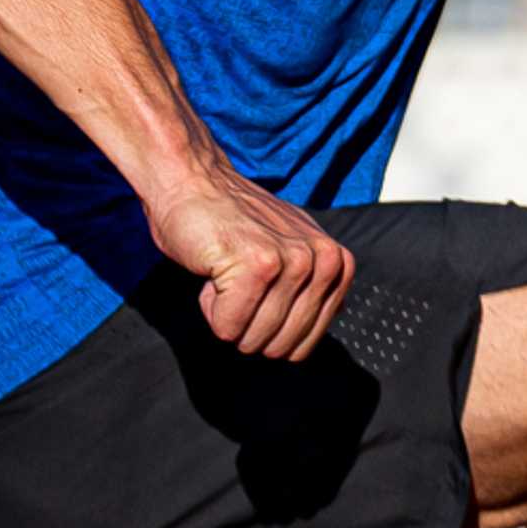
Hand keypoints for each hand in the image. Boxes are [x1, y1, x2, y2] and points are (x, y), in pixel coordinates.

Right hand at [151, 167, 353, 361]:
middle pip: (281, 346)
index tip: (256, 294)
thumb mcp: (289, 248)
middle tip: (236, 284)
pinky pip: (229, 326)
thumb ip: (313, 285)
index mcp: (336, 263)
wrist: (190, 181)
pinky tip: (214, 269)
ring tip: (225, 272)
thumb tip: (328, 319)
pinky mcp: (258, 265)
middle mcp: (323, 262)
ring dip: (226, 315)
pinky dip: (210, 308)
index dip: (269, 331)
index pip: (307, 343)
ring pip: (254, 339)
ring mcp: (293, 262)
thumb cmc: (230, 222)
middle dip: (248, 328)